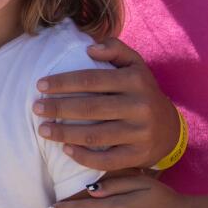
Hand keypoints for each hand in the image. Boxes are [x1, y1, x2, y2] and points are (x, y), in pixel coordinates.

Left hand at [33, 38, 179, 169]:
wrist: (171, 128)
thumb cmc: (142, 91)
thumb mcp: (135, 65)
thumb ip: (115, 49)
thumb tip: (90, 47)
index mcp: (135, 81)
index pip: (92, 80)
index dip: (63, 82)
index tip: (40, 85)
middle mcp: (140, 106)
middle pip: (90, 108)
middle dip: (58, 108)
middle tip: (36, 108)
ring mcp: (141, 133)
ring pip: (96, 135)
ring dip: (65, 134)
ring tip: (43, 130)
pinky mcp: (139, 155)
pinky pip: (107, 160)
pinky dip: (84, 157)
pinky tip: (65, 150)